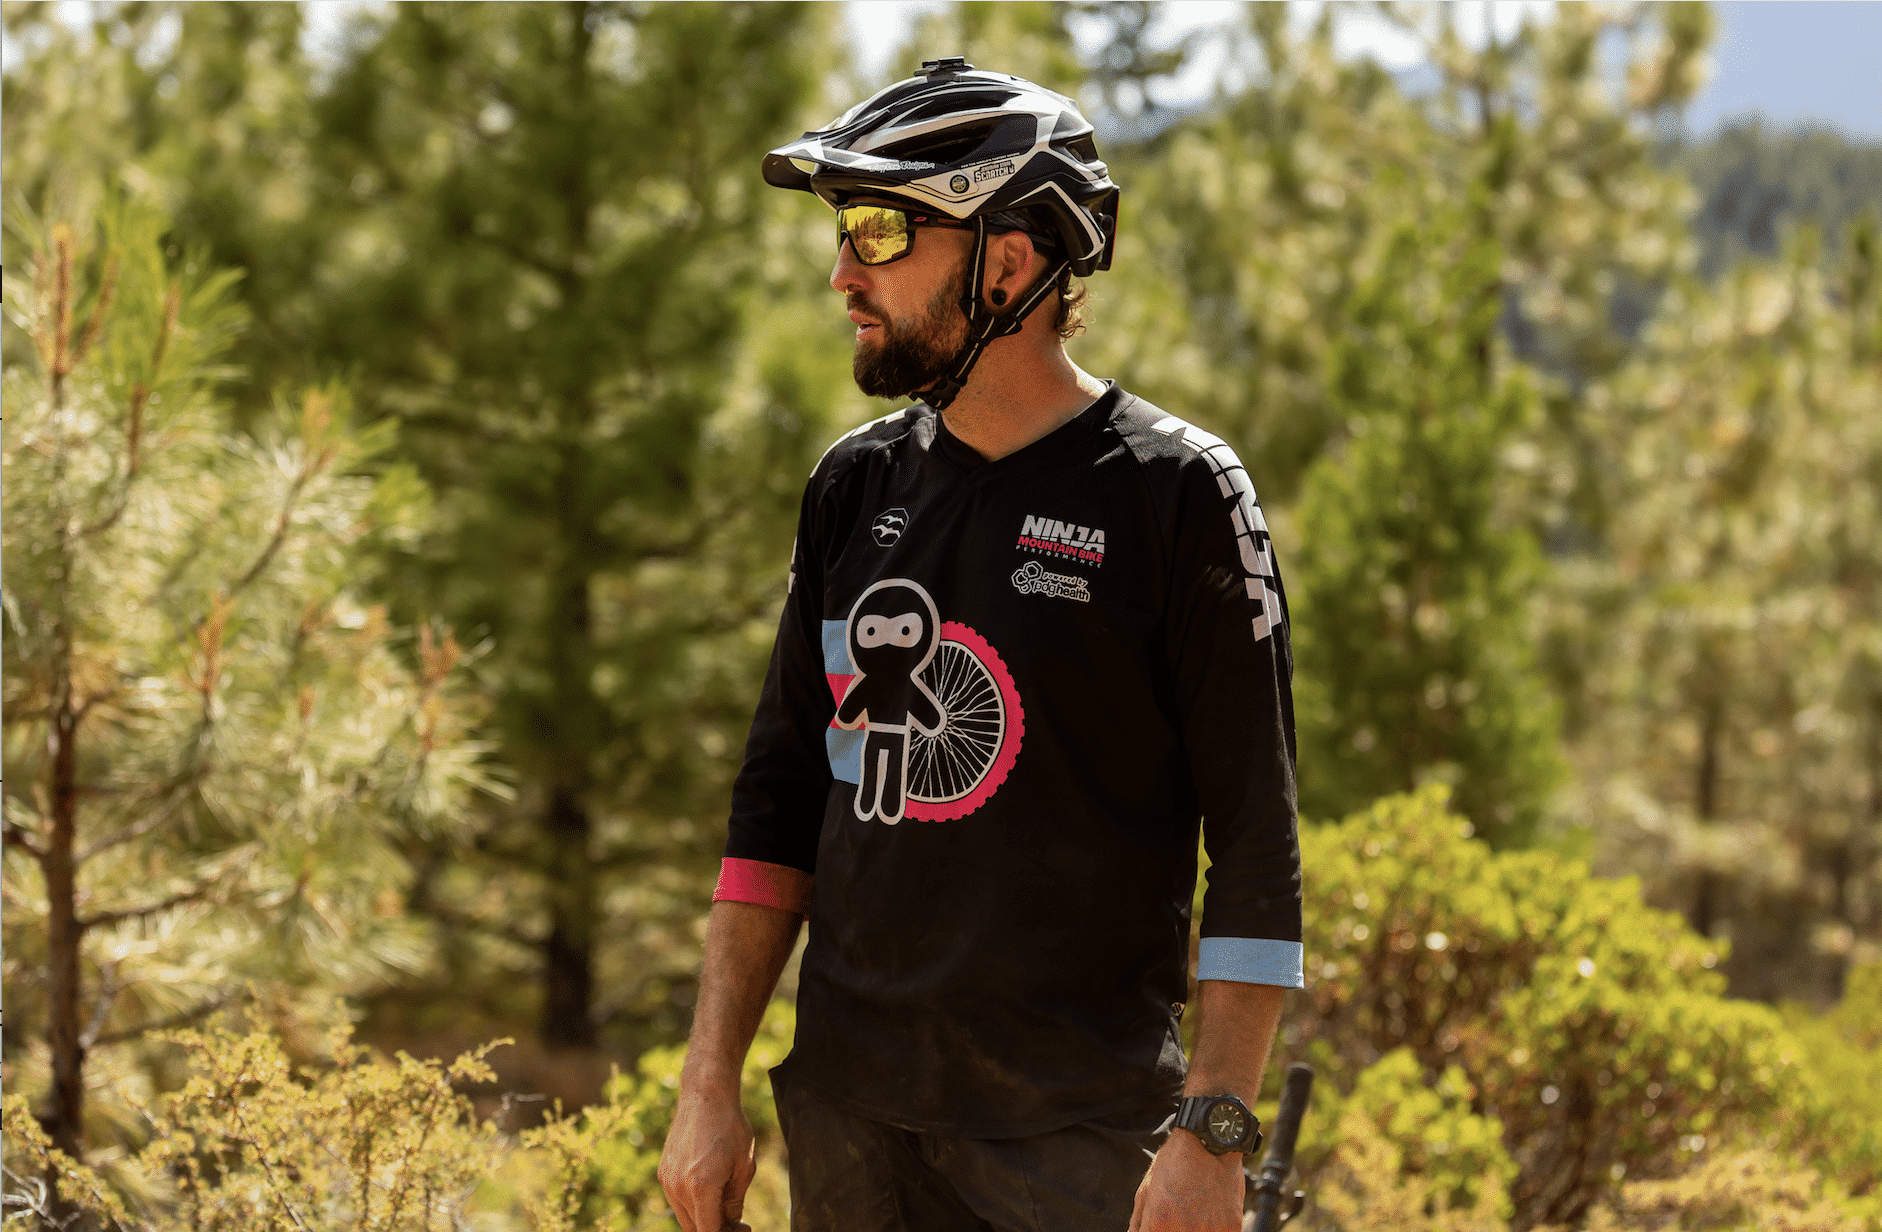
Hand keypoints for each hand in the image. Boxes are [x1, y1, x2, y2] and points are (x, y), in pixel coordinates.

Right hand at [657, 1091, 756, 1231]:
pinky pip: (677, 1200)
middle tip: (736, 1222)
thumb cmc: (731, 1128)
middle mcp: (678, 1187)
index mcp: (702, 1187)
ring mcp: (667, 1180)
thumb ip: (735, 1202)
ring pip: (684, 1217)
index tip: (741, 1229)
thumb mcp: (744, 1167)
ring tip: (724, 1203)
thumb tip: (732, 1225)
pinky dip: (692, 1203)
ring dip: (703, 1218)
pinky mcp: (663, 1172)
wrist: (706, 1096)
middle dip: (715, 1228)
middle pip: (695, 1229)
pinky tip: (710, 1188)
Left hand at [1129, 1128, 1246, 1231]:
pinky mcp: (1232, 1229)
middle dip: (1172, 1229)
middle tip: (1179, 1213)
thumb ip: (1139, 1222)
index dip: (1155, 1230)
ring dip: (1194, 1230)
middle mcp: (1185, 1231)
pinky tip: (1210, 1213)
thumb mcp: (1147, 1189)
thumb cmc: (1176, 1162)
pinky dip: (1213, 1230)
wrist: (1213, 1141)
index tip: (1159, 1224)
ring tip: (1195, 1212)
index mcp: (1159, 1222)